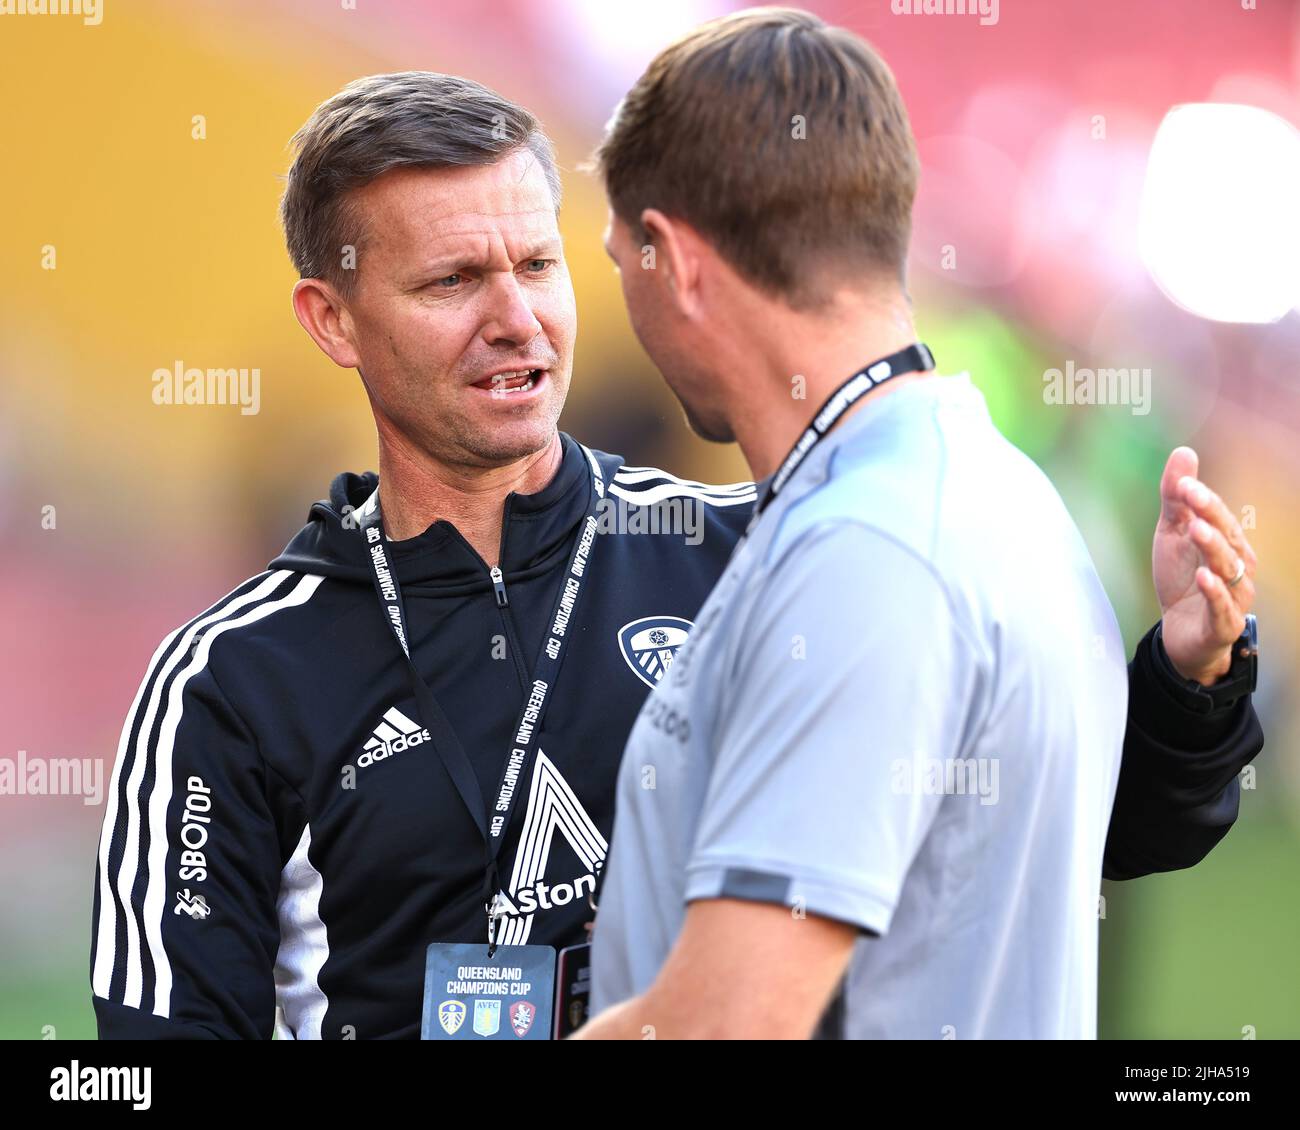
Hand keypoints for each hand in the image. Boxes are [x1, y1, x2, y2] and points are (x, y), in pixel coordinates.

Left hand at [1152, 447, 1256, 685]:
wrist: (1181, 632)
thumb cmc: (1182, 578)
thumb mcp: (1172, 534)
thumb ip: (1176, 498)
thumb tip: (1184, 451)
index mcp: (1228, 542)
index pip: (1218, 516)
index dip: (1203, 500)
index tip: (1183, 484)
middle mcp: (1237, 566)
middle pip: (1227, 538)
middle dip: (1210, 516)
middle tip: (1190, 497)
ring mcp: (1234, 596)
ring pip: (1228, 570)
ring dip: (1213, 549)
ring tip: (1197, 531)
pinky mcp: (1223, 624)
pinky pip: (1223, 607)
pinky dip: (1214, 592)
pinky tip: (1204, 577)